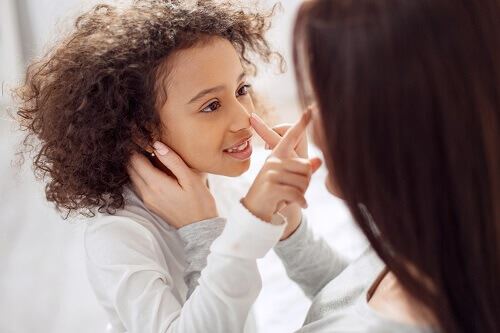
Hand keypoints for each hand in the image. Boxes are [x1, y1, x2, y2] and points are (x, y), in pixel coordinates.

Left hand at [127, 142, 217, 228]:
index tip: (142, 136)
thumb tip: (157, 145)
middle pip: (130, 167)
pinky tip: (152, 168)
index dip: (135, 146)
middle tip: (143, 142)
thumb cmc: (199, 202)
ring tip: (148, 153)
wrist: (200, 228)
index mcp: (156, 184)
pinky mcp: (150, 204)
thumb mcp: (190, 178)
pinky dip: (140, 174)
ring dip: (136, 164)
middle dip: (133, 153)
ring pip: (132, 176)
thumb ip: (173, 161)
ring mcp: (147, 200)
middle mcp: (146, 192)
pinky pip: (138, 185)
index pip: (135, 160)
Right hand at [242, 108, 320, 227]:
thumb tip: (319, 160)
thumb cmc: (276, 193)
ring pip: (303, 182)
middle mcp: (273, 160)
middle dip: (306, 183)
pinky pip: (297, 194)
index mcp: (278, 154)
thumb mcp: (290, 179)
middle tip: (295, 191)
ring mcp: (271, 173)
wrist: (256, 211)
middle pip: (306, 168)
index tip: (312, 108)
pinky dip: (302, 202)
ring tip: (291, 197)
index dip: (302, 122)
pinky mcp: (271, 187)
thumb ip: (304, 170)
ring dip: (303, 194)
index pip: (291, 135)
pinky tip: (301, 205)